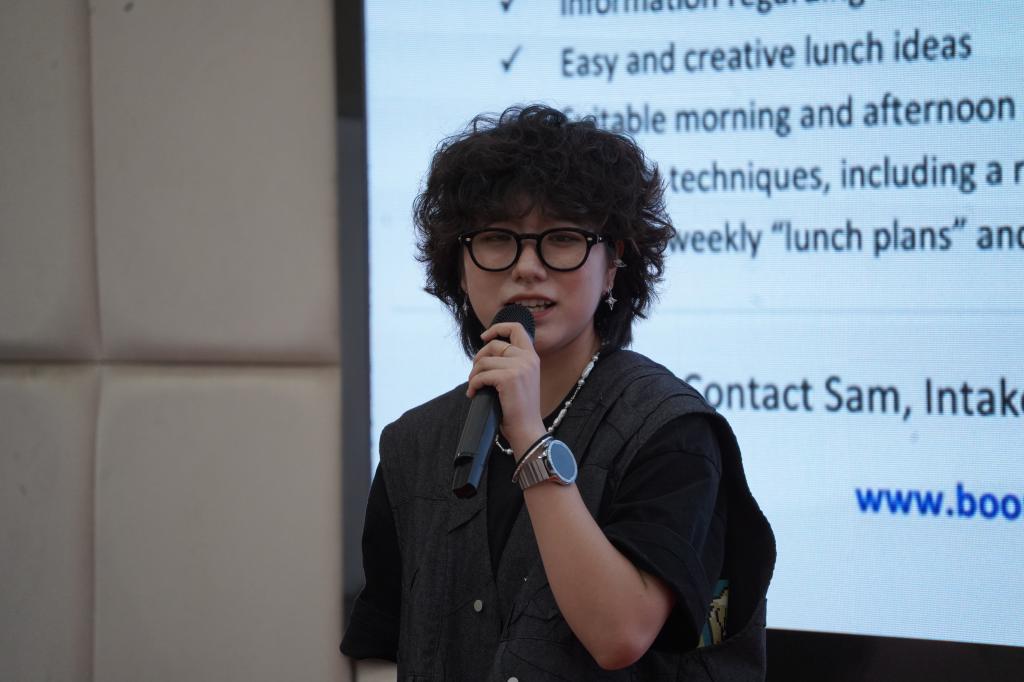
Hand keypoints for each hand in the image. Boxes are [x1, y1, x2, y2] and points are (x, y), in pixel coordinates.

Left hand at [466, 321, 545, 455]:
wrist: (527, 429)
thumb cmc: (519, 408)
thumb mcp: (520, 379)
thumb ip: (510, 363)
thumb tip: (484, 354)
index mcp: (532, 357)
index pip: (516, 329)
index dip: (497, 328)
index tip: (484, 337)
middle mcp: (528, 358)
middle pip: (494, 345)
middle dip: (478, 358)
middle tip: (474, 374)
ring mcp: (520, 367)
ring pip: (484, 361)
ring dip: (474, 374)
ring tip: (473, 386)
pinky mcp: (509, 378)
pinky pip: (481, 375)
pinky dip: (473, 385)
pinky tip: (473, 394)